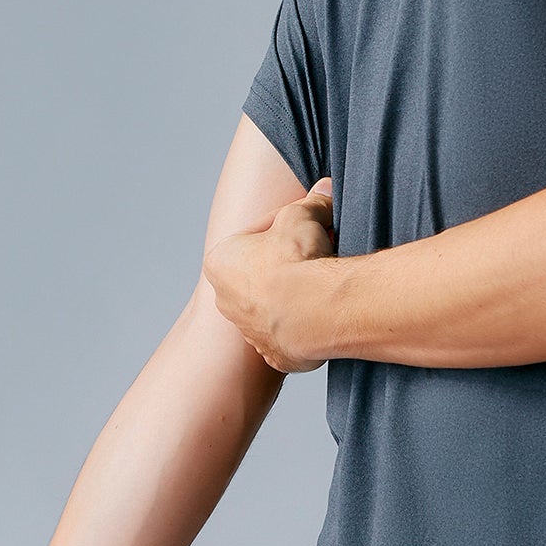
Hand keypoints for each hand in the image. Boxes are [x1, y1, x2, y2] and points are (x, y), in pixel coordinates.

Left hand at [202, 178, 336, 371]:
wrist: (314, 309)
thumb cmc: (297, 258)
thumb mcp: (302, 215)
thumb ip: (311, 203)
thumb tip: (325, 190)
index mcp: (220, 262)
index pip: (256, 237)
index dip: (287, 228)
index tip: (309, 226)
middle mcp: (225, 300)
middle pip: (261, 275)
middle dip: (286, 264)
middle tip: (317, 253)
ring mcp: (249, 332)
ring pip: (273, 307)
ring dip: (294, 296)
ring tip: (323, 284)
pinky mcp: (274, 354)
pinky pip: (290, 335)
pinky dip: (305, 324)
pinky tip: (322, 312)